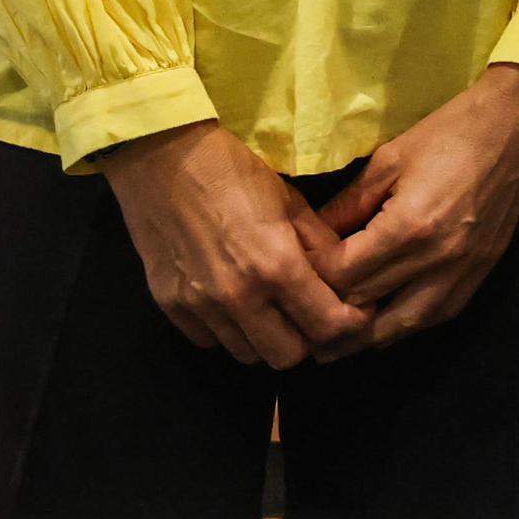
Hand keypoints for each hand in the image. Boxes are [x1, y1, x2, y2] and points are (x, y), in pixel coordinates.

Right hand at [100, 119, 369, 368]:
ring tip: (272, 308)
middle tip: (311, 313)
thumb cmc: (235, 173)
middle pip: (287, 358)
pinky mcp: (170, 307)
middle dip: (308, 339)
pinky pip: (210, 341)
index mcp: (276, 266)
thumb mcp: (292, 203)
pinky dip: (229, 331)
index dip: (350, 324)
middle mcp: (238, 297)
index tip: (355, 312)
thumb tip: (348, 278)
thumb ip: (321, 247)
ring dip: (267, 339)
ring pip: (247, 355)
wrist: (163, 161)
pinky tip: (234, 301)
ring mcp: (200, 306)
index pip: (327, 327)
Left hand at [318, 64, 518, 345]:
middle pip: (365, 307)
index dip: (312, 279)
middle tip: (300, 312)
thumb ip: (348, 206)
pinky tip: (382, 322)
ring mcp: (463, 271)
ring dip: (364, 335)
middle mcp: (436, 259)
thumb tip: (311, 240)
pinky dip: (403, 326)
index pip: (343, 276)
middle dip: (328, 310)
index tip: (293, 276)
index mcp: (409, 226)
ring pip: (401, 328)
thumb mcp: (388, 161)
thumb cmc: (450, 132)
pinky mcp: (480, 273)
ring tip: (333, 341)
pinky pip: (434, 317)